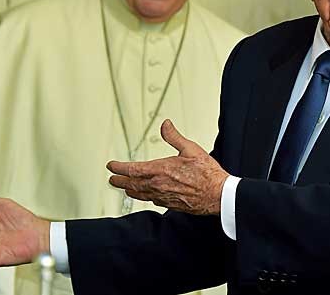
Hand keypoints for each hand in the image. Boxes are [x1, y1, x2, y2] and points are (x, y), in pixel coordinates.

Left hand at [107, 119, 229, 214]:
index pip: (132, 169)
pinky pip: (151, 200)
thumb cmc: (207, 173)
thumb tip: (165, 125)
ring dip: (129, 189)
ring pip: (139, 194)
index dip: (119, 167)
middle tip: (112, 178)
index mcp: (161, 170)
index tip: (111, 166)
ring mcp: (163, 197)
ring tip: (124, 187)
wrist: (217, 194)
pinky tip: (145, 195)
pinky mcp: (169, 204)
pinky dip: (143, 196)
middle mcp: (158, 185)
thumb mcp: (190, 148)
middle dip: (119, 180)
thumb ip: (174, 136)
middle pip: (132, 184)